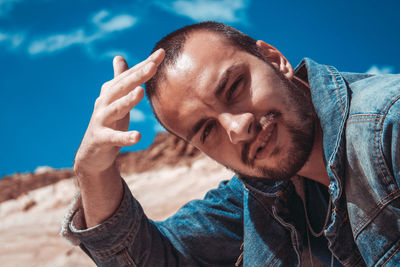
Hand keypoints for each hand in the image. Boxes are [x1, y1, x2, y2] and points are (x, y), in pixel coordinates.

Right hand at [74, 49, 164, 178]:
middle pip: (122, 87)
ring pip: (116, 108)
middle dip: (138, 76)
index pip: (130, 75)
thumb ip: (119, 79)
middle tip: (153, 66)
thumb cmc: (108, 123)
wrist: (91, 153)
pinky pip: (114, 138)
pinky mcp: (101, 139)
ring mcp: (101, 120)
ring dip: (128, 100)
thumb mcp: (115, 100)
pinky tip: (138, 137)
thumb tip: (119, 57)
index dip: (145, 64)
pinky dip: (125, 137)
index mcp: (111, 92)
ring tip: (141, 92)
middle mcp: (104, 102)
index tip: (161, 52)